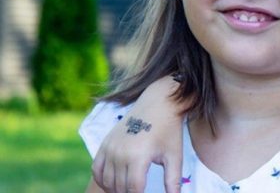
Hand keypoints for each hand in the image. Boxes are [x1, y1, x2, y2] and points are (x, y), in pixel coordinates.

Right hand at [91, 76, 184, 192]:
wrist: (158, 103)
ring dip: (116, 190)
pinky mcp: (105, 143)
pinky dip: (102, 180)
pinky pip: (97, 169)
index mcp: (138, 156)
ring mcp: (110, 147)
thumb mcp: (174, 156)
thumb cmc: (169, 130)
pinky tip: (113, 185)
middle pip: (120, 187)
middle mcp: (120, 152)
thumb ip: (173, 180)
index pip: (134, 189)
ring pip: (107, 181)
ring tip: (128, 191)